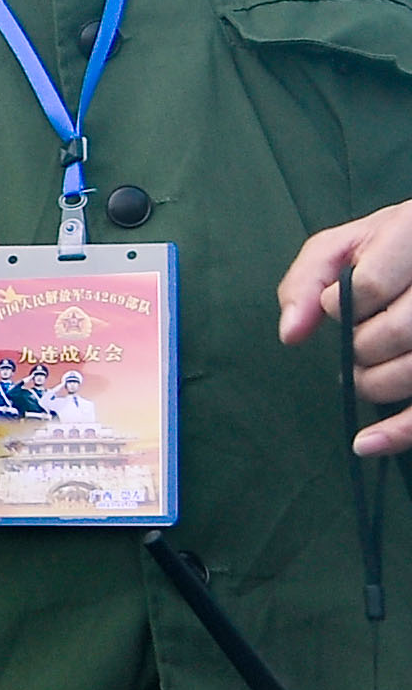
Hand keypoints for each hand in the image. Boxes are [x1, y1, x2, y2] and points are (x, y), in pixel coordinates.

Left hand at [280, 200, 411, 457]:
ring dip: (374, 382)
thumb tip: (290, 334)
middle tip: (353, 347)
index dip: (340, 305)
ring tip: (366, 371)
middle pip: (392, 334)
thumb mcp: (347, 246)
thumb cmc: (393, 247)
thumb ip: (307, 280)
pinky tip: (366, 443)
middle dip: (358, 349)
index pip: (370, 287)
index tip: (339, 307)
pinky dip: (399, 432)